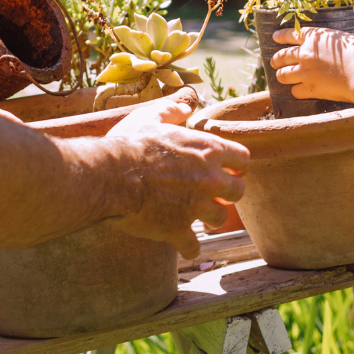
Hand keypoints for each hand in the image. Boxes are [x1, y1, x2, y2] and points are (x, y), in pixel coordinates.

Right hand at [105, 98, 249, 258]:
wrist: (110, 175)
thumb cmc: (130, 142)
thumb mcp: (151, 116)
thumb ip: (172, 110)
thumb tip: (185, 107)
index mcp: (208, 149)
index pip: (243, 158)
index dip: (235, 164)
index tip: (227, 167)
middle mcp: (209, 178)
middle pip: (238, 191)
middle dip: (227, 193)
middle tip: (214, 193)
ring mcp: (196, 206)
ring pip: (220, 219)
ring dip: (209, 218)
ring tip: (198, 215)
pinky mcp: (178, 229)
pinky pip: (193, 246)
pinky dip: (188, 245)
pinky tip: (181, 241)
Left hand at [271, 25, 353, 103]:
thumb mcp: (345, 38)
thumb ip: (331, 40)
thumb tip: (328, 42)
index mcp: (314, 37)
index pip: (291, 34)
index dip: (281, 36)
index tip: (275, 37)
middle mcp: (305, 53)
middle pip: (282, 56)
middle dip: (276, 60)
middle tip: (274, 62)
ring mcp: (306, 72)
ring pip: (283, 74)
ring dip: (282, 75)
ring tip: (282, 76)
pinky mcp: (311, 88)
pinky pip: (295, 91)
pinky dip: (296, 90)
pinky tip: (299, 90)